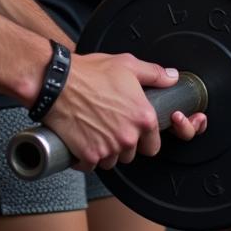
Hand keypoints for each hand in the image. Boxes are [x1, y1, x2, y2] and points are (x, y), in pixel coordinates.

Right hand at [44, 53, 195, 170]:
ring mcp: (108, 148)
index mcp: (142, 117)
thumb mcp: (127, 65)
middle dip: (123, 144)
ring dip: (105, 151)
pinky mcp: (88, 155)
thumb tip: (171, 78)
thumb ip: (154, 73)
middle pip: (131, 154)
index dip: (143, 138)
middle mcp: (128, 136)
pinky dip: (87, 157)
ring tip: (96, 130)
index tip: (133, 130)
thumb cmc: (91, 73)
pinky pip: (91, 165)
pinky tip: (83, 139)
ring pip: (112, 161)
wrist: (58, 83)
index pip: (153, 145)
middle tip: (111, 125)